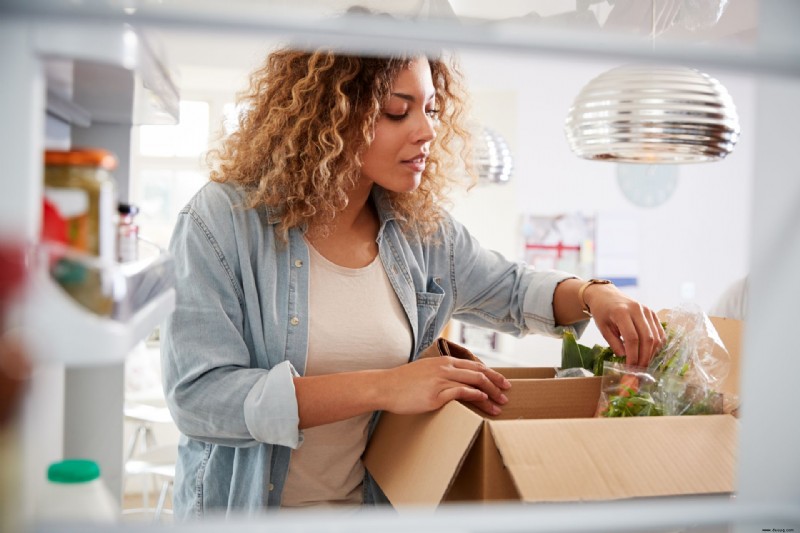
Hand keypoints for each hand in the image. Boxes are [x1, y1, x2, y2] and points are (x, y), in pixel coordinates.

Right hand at [380, 356, 510, 416]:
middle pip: (479, 373)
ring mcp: (440, 380)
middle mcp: (445, 368)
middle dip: (496, 384)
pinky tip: (483, 401)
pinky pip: (460, 392)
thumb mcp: (426, 371)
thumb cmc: (404, 382)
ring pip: (474, 383)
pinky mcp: (435, 395)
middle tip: (506, 394)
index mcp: (444, 361)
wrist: (385, 387)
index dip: (492, 374)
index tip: (502, 382)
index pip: (475, 365)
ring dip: (490, 395)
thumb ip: (441, 373)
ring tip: (499, 405)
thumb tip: (455, 381)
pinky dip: (475, 396)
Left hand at [584, 284, 665, 366]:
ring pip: (656, 337)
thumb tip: (625, 360)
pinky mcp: (653, 313)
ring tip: (643, 365)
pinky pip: (660, 333)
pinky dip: (657, 346)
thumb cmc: (602, 313)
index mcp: (621, 312)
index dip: (632, 356)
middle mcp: (637, 310)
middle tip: (638, 371)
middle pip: (647, 338)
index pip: (632, 338)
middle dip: (644, 358)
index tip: (629, 369)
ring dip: (651, 354)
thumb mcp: (603, 329)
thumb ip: (614, 344)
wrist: (606, 296)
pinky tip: (649, 354)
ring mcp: (647, 311)